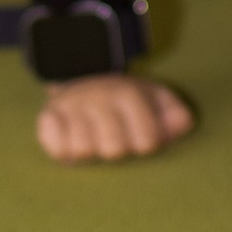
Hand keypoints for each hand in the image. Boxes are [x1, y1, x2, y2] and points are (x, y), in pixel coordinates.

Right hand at [35, 75, 194, 163]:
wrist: (84, 80)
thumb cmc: (127, 104)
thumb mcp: (157, 101)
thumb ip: (175, 115)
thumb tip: (183, 124)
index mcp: (128, 93)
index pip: (147, 141)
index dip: (146, 145)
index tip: (141, 137)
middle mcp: (98, 95)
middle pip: (113, 150)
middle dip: (116, 151)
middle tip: (114, 139)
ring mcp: (71, 105)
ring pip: (83, 151)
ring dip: (91, 152)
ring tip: (94, 139)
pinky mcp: (48, 116)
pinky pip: (55, 148)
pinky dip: (62, 150)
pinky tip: (71, 139)